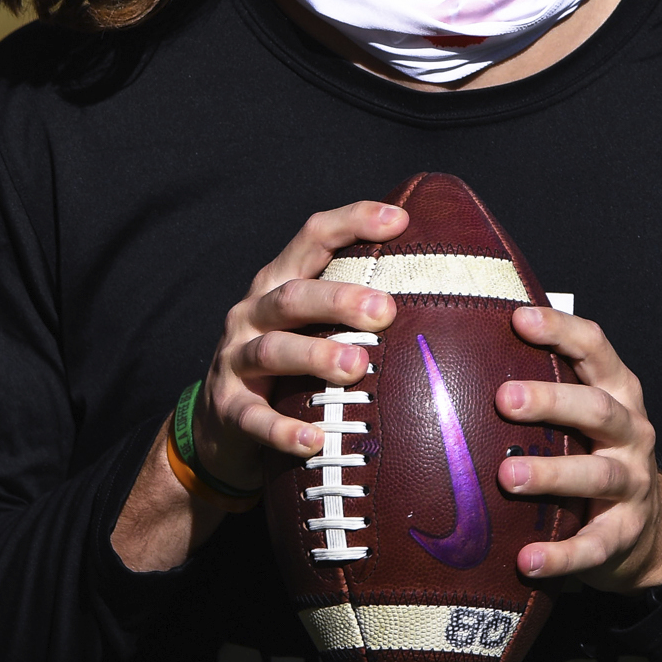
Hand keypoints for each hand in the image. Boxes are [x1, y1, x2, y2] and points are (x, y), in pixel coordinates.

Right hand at [191, 201, 406, 490]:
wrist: (221, 423)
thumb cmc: (290, 364)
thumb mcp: (313, 324)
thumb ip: (355, 307)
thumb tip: (440, 293)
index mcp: (280, 281)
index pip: (313, 238)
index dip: (352, 222)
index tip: (400, 221)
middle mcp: (253, 312)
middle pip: (293, 295)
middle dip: (339, 299)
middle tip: (385, 310)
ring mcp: (234, 359)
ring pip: (271, 350)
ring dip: (315, 355)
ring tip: (357, 367)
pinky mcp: (228, 407)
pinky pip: (253, 417)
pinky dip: (282, 429)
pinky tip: (313, 440)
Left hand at [494, 303, 661, 592]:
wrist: (648, 531)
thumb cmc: (594, 455)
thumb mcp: (582, 416)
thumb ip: (545, 386)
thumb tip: (462, 351)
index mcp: (618, 393)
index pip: (595, 349)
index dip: (561, 330)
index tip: (518, 318)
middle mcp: (631, 433)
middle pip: (597, 409)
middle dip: (551, 400)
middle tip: (503, 399)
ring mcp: (632, 484)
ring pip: (597, 474)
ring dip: (551, 474)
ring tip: (507, 477)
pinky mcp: (623, 534)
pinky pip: (594, 545)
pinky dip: (562, 554)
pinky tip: (528, 560)